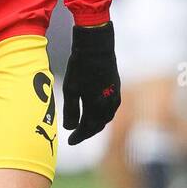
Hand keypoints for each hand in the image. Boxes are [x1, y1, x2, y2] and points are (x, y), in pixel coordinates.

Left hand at [62, 22, 120, 144]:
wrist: (97, 46)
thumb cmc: (81, 67)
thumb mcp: (70, 89)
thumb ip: (70, 111)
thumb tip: (69, 128)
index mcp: (97, 106)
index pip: (88, 128)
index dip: (78, 136)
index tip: (69, 141)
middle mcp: (110, 104)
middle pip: (98, 125)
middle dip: (87, 132)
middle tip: (75, 136)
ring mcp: (115, 96)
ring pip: (106, 117)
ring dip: (95, 124)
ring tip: (83, 127)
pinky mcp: (116, 88)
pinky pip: (110, 109)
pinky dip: (101, 115)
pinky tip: (93, 112)